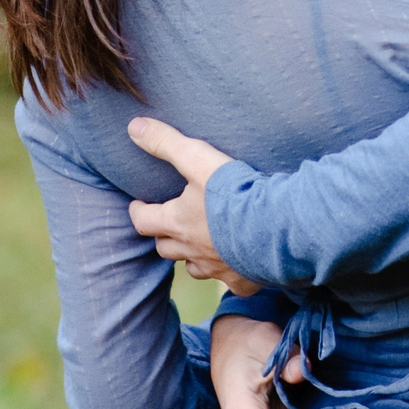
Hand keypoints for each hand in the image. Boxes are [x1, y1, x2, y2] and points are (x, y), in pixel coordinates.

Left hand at [127, 117, 261, 295]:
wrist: (275, 226)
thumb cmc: (234, 193)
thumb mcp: (197, 159)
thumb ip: (166, 142)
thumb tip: (133, 127)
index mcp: (178, 222)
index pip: (144, 220)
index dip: (139, 212)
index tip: (139, 205)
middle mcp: (192, 249)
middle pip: (165, 248)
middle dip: (163, 236)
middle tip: (168, 224)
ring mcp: (216, 267)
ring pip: (193, 268)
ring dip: (191, 256)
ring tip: (199, 244)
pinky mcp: (241, 279)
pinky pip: (229, 281)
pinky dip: (228, 272)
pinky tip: (238, 263)